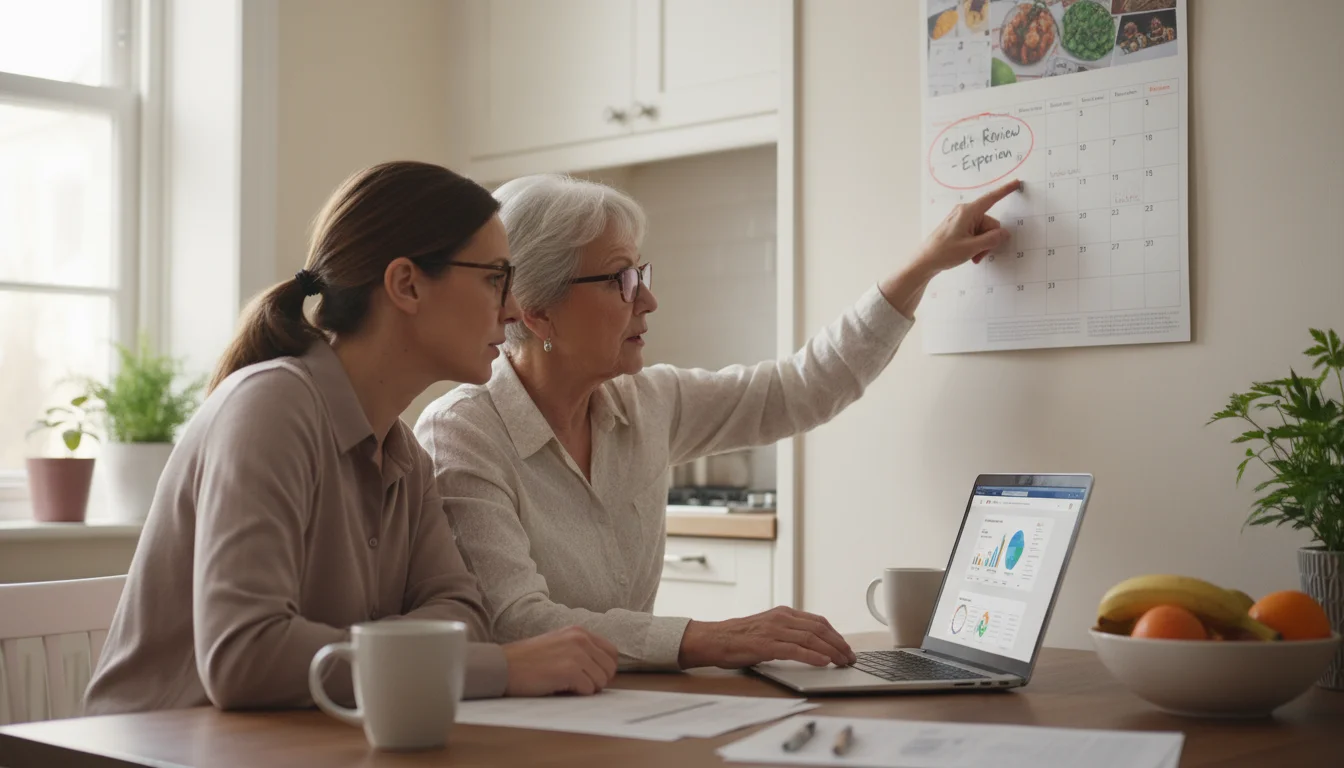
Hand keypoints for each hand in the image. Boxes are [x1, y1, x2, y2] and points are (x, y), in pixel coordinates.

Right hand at [502, 626, 618, 696]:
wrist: (503, 666)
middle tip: (578, 684)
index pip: (612, 652)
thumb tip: (601, 668)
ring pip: (601, 680)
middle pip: (609, 668)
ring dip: (587, 688)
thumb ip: (579, 649)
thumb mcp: (558, 643)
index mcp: (579, 632)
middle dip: (598, 680)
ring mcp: (576, 654)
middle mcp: (580, 639)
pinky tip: (560, 687)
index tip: (591, 676)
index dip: (604, 668)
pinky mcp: (569, 670)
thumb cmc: (527, 659)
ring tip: (567, 685)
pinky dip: (578, 693)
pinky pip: (589, 689)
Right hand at [677, 606, 856, 668]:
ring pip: (811, 639)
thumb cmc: (739, 637)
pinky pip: (795, 650)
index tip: (846, 647)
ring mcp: (774, 630)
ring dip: (831, 651)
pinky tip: (824, 662)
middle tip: (850, 658)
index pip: (818, 621)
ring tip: (842, 662)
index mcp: (783, 613)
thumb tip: (811, 644)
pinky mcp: (766, 645)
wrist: (714, 639)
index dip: (836, 635)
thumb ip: (787, 632)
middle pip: (820, 629)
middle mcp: (781, 618)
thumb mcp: (768, 628)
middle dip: (839, 644)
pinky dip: (813, 656)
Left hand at [878, 179, 1021, 317]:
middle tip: (978, 254)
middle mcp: (965, 212)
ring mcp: (962, 220)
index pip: (991, 199)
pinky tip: (970, 255)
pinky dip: (976, 245)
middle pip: (990, 224)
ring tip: (972, 256)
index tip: (1017, 183)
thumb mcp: (972, 247)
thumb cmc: (944, 252)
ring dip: (982, 246)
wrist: (925, 261)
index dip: (1005, 191)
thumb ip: (991, 239)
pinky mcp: (959, 228)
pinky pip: (976, 234)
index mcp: (968, 212)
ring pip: (984, 232)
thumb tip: (1004, 233)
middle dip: (989, 240)